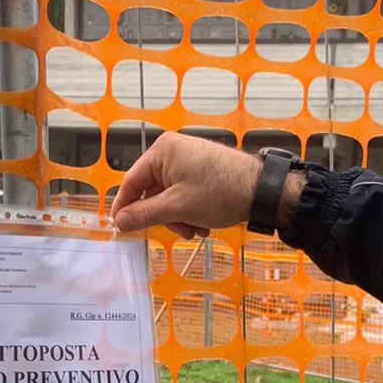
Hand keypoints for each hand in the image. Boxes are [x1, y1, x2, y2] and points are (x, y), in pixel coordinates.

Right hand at [111, 131, 264, 238]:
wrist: (262, 191)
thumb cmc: (222, 191)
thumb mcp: (178, 207)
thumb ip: (145, 215)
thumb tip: (120, 222)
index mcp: (163, 151)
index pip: (132, 181)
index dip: (125, 207)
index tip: (121, 226)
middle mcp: (174, 151)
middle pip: (152, 191)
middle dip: (165, 216)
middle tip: (179, 231)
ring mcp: (189, 160)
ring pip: (169, 196)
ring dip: (179, 217)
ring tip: (196, 229)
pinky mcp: (202, 171)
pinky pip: (184, 193)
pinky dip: (190, 211)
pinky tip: (203, 222)